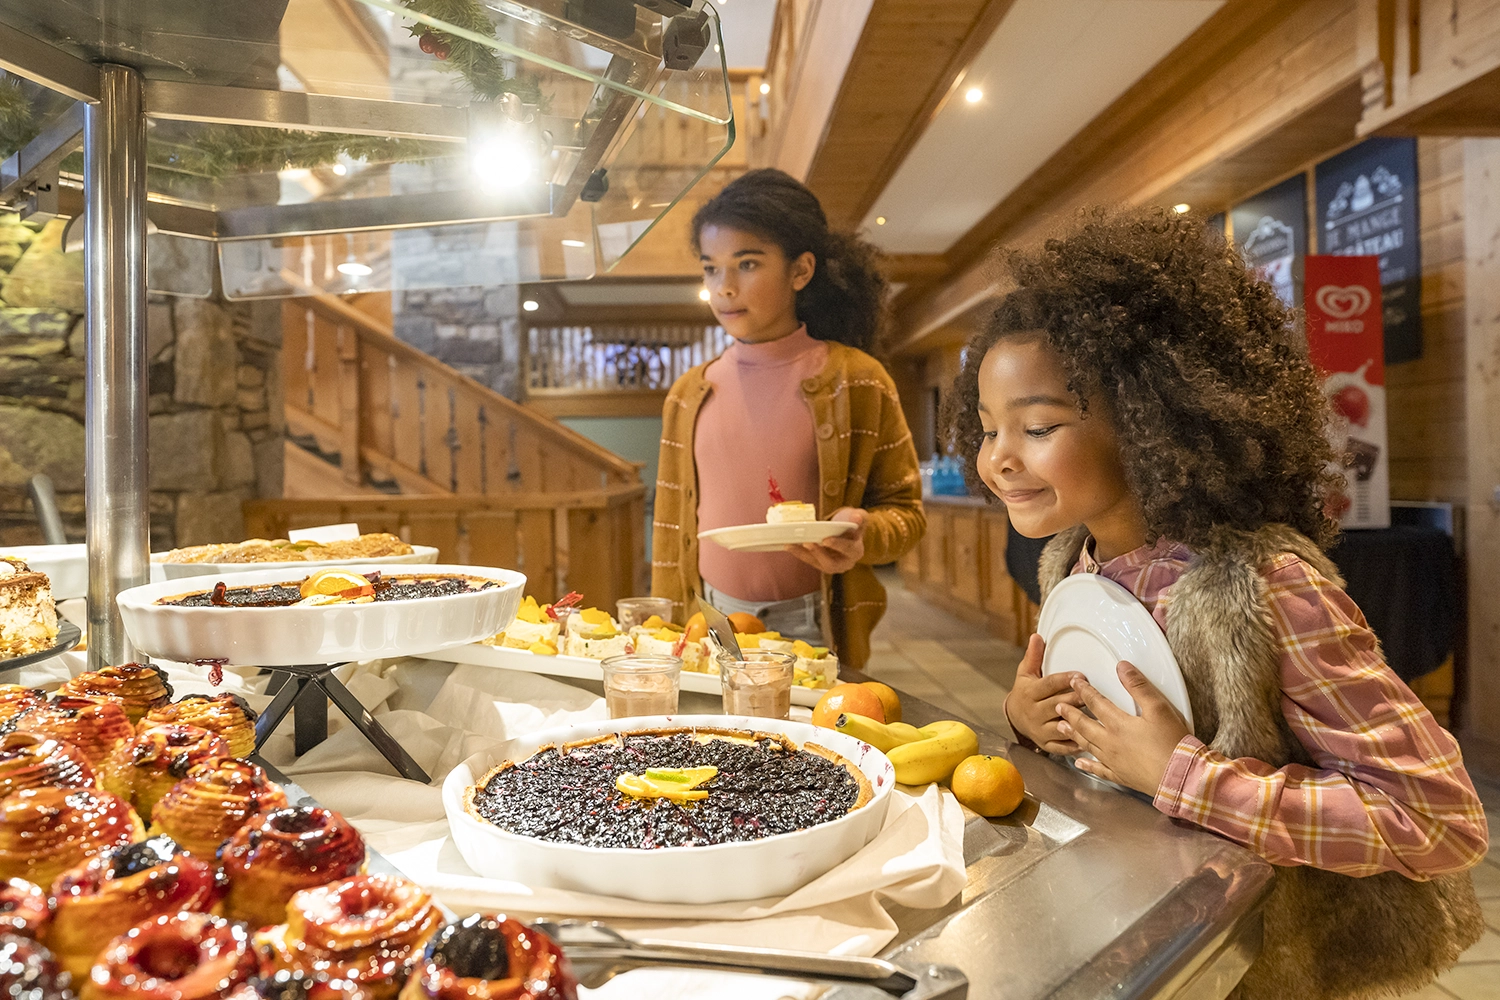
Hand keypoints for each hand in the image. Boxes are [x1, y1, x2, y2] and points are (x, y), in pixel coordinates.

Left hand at [786, 507, 865, 573]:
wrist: (848, 536)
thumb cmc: (853, 527)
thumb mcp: (859, 519)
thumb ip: (860, 517)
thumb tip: (857, 517)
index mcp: (855, 551)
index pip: (848, 549)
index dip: (837, 545)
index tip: (826, 539)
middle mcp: (844, 563)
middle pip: (830, 563)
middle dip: (817, 553)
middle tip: (806, 543)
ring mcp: (831, 565)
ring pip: (816, 563)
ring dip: (802, 554)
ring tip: (790, 544)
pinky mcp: (820, 564)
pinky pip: (808, 560)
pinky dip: (798, 553)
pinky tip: (788, 545)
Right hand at [1003, 634, 1083, 753]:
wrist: (1014, 717)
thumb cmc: (1026, 692)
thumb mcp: (1025, 673)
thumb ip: (1033, 656)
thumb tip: (1037, 636)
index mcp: (1029, 693)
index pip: (1048, 685)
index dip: (1064, 680)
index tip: (1080, 676)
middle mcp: (1033, 712)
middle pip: (1057, 705)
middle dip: (1075, 700)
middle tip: (1093, 695)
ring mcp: (1039, 729)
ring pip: (1061, 726)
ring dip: (1077, 722)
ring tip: (1094, 718)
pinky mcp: (1046, 744)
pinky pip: (1061, 746)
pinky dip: (1075, 744)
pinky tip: (1089, 740)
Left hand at [1056, 661, 1191, 794]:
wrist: (1181, 777)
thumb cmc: (1173, 743)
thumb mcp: (1159, 708)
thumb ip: (1139, 686)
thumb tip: (1122, 667)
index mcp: (1119, 724)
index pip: (1096, 702)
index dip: (1084, 691)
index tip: (1074, 683)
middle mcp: (1111, 742)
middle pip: (1085, 724)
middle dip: (1070, 713)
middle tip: (1058, 706)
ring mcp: (1114, 761)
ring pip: (1087, 745)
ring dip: (1073, 734)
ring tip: (1061, 726)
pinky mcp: (1121, 776)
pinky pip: (1099, 770)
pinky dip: (1087, 765)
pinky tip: (1079, 763)